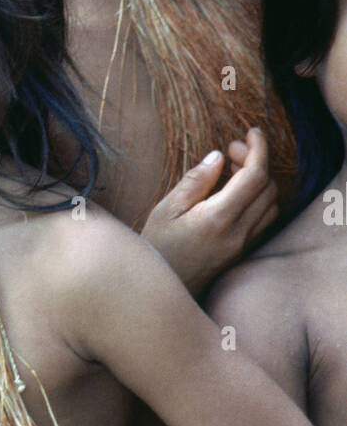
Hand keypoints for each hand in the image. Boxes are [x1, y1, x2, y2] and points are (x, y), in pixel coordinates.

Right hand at [142, 128, 277, 294]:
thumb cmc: (155, 249)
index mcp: (218, 218)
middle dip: (256, 162)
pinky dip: (258, 199)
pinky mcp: (241, 252)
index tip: (251, 133)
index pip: (256, 175)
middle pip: (268, 188)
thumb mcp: (165, 210)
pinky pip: (264, 220)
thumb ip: (195, 182)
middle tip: (231, 151)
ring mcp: (242, 245)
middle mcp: (237, 233)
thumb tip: (218, 157)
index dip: (259, 148)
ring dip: (259, 182)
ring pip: (271, 204)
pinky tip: (235, 194)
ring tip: (232, 171)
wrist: (160, 293)